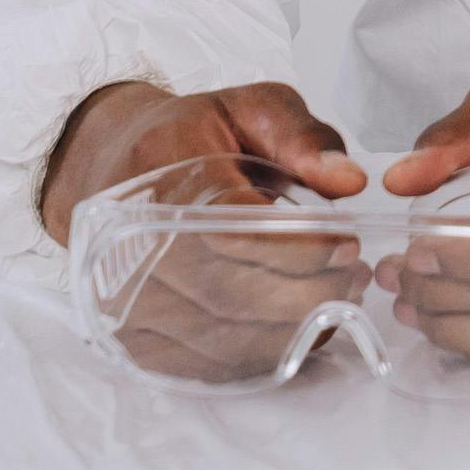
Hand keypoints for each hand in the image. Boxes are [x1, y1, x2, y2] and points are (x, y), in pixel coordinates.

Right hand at [38, 79, 368, 383]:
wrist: (115, 163)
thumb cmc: (195, 135)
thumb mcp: (251, 108)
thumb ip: (302, 139)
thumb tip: (350, 182)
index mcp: (165, 174)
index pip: (233, 229)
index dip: (298, 247)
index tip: (347, 245)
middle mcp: (135, 242)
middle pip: (226, 292)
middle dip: (305, 293)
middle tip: (354, 278)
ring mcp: (127, 295)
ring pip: (217, 335)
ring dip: (290, 330)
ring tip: (338, 300)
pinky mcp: (133, 332)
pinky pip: (202, 362)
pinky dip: (260, 355)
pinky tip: (299, 331)